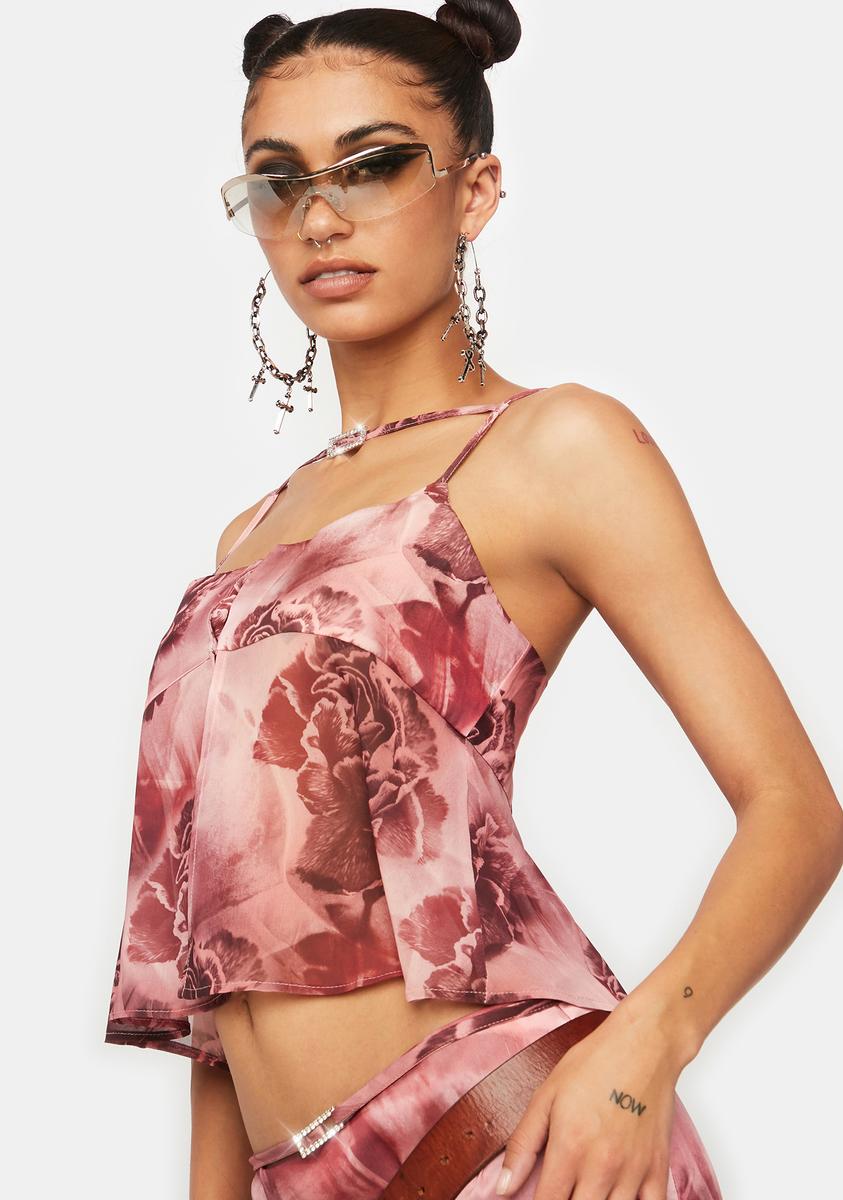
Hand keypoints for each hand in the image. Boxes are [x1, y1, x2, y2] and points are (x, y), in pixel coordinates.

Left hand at [494, 1007, 684, 1198]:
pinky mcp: (658, 1170)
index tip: (534, 1199)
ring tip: (585, 1190)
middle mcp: (601, 1167)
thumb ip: (523, 1144)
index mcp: (569, 1148)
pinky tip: (618, 1197)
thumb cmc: (594, 1063)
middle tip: (562, 1189)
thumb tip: (502, 1188)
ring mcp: (633, 1172)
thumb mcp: (546, 1095)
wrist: (644, 1045)